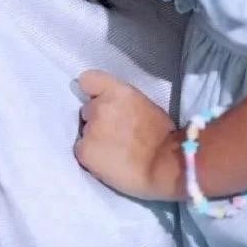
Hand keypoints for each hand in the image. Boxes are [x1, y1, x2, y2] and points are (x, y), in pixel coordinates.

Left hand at [73, 69, 179, 200]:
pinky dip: (91, 157)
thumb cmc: (162, 137)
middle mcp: (100, 106)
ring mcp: (90, 129)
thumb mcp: (144, 105)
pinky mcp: (84, 151)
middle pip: (87, 110)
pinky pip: (81, 151)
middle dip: (97, 120)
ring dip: (94, 139)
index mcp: (117, 92)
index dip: (91, 91)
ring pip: (85, 132)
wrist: (166, 166)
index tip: (96, 99)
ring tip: (113, 151)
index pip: (88, 80)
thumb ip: (122, 103)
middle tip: (114, 134)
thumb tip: (114, 109)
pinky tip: (107, 163)